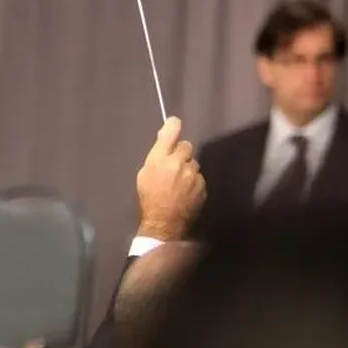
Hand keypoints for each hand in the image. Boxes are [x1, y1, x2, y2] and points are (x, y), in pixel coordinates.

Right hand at [136, 116, 205, 240]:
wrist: (163, 223)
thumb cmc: (150, 198)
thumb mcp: (145, 174)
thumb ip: (157, 154)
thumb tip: (165, 136)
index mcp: (160, 159)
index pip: (171, 133)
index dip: (173, 126)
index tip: (174, 124)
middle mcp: (178, 163)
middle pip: (186, 146)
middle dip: (182, 153)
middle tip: (175, 166)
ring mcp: (192, 175)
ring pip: (194, 163)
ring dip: (188, 169)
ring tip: (179, 184)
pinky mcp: (202, 186)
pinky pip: (199, 178)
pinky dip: (194, 182)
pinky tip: (186, 192)